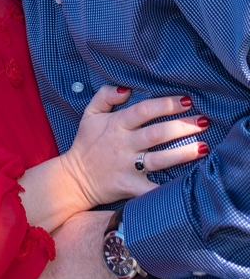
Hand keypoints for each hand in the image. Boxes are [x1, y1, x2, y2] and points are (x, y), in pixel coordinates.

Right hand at [58, 86, 205, 207]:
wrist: (74, 178)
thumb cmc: (86, 144)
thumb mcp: (89, 114)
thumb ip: (105, 96)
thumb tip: (126, 89)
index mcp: (115, 125)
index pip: (144, 110)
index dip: (166, 104)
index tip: (186, 101)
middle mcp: (123, 145)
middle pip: (157, 134)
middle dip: (183, 126)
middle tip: (203, 121)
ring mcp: (127, 166)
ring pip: (160, 159)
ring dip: (184, 153)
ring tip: (204, 147)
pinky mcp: (130, 186)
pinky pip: (153, 189)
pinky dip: (170, 189)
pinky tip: (190, 184)